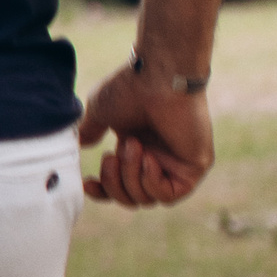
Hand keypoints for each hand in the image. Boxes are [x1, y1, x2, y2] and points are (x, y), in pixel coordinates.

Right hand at [78, 63, 213, 207]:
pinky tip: (149, 157)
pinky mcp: (194, 167)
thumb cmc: (131, 89)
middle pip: (131, 198)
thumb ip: (91, 131)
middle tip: (112, 156)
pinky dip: (152, 181)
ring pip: (147, 199)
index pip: (120, 186)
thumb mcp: (100, 113)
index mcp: (138, 148)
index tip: (86, 184)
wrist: (159, 77)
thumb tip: (82, 144)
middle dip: (114, 183)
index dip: (102, 190)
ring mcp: (177, 164)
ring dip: (131, 176)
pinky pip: (169, 195)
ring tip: (133, 146)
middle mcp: (158, 158)